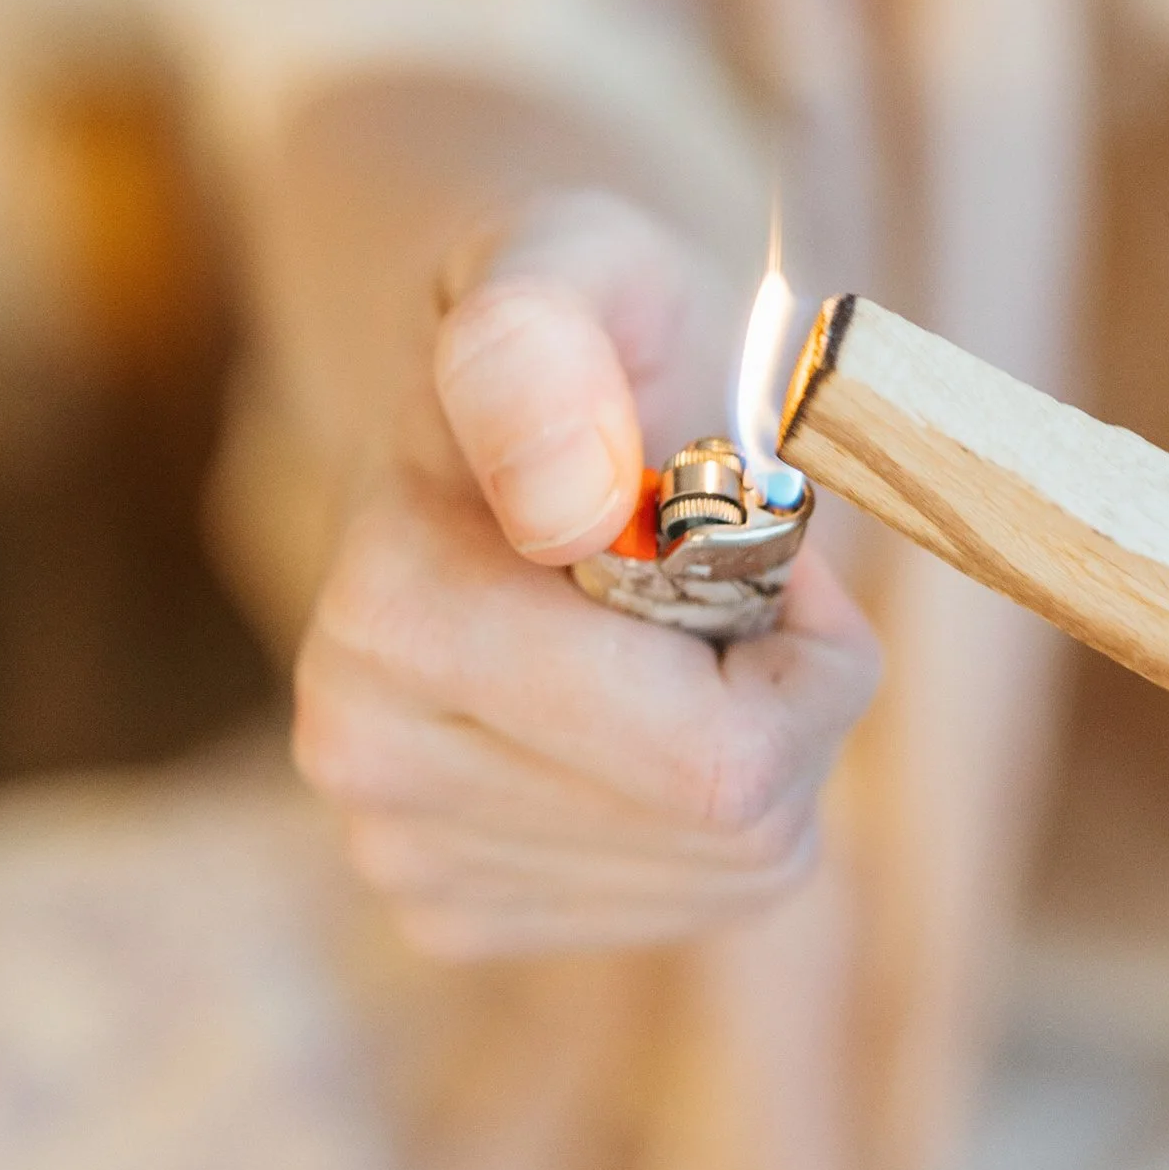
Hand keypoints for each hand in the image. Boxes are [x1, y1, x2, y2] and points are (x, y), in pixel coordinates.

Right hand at [292, 188, 880, 957]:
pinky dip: (722, 805)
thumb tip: (562, 510)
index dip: (805, 640)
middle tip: (735, 569)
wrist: (511, 396)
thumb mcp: (575, 260)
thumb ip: (544, 350)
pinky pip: (691, 898)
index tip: (752, 521)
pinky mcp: (451, 909)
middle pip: (731, 820)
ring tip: (683, 620)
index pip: (720, 758)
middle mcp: (362, 757)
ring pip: (725, 866)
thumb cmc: (582, 325)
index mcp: (392, 612)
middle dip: (790, 690)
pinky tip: (652, 699)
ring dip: (763, 738)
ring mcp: (400, 851)